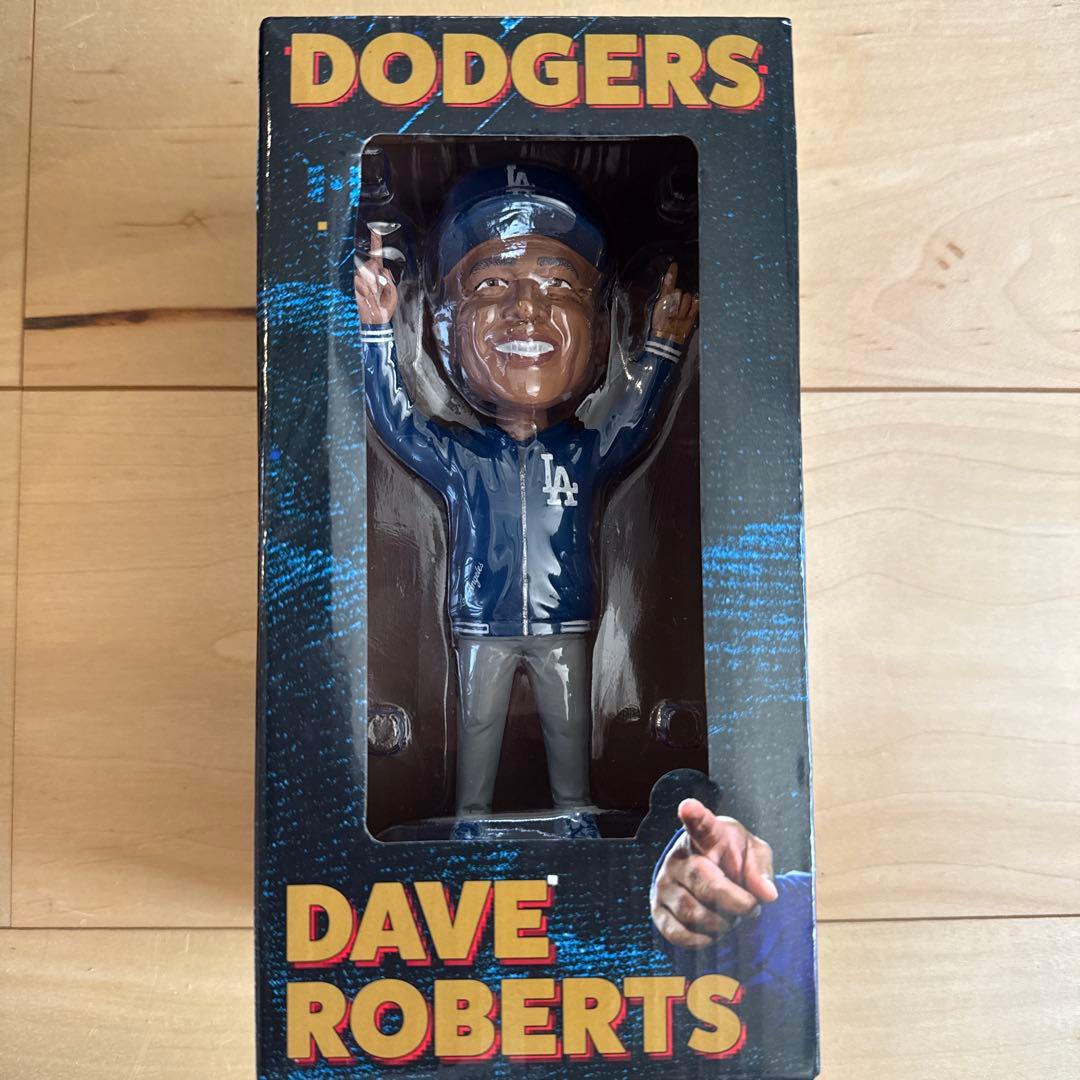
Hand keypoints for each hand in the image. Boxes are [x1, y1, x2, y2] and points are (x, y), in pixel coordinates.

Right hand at [354, 228, 397, 324]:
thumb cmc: (384, 308)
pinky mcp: (353, 285)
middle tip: (378, 289)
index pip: (376, 254)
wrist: (375, 321)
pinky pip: (360, 281)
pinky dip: (366, 289)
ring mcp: (360, 279)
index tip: (376, 229)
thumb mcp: (392, 293)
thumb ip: (389, 279)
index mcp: (378, 273)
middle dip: (376, 275)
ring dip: (372, 284)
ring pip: (366, 272)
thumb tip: (381, 270)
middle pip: (372, 263)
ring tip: (374, 295)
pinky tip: (368, 296)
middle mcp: (367, 273)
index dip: (376, 242)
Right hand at [649, 262, 698, 344]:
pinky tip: (690, 308)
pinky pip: (695, 304)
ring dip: (686, 301)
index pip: (668, 284)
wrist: (664, 342)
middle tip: (674, 306)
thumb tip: (671, 287)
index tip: (674, 265)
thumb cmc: (658, 326)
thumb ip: (663, 297)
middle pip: (680, 291)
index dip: (672, 274)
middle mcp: (673, 305)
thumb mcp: (657, 310)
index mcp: (662, 302)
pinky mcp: (690, 318)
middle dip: (678, 296)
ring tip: (681, 310)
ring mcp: (682, 311)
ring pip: (688, 297)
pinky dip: (694, 304)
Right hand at [651, 798, 777, 949]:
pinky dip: (700, 940)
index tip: (688, 807)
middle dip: (735, 902)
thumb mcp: (754, 853)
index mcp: (706, 835)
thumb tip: (767, 895)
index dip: (694, 815)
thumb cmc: (734, 859)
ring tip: (731, 919)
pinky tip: (712, 934)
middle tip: (750, 908)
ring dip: (721, 924)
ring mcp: (664, 882)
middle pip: (704, 881)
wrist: (710, 875)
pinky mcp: (658, 908)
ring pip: (692, 912)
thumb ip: (762, 868)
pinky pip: (677, 933)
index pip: (699, 823)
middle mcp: (679, 856)